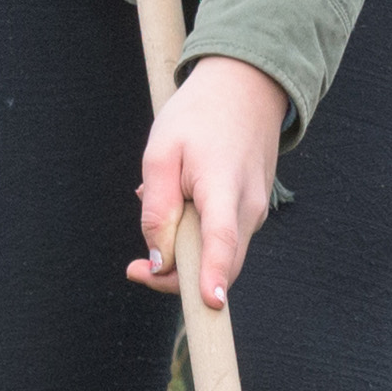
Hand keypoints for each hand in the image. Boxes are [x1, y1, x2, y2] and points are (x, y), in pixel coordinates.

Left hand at [133, 54, 285, 310]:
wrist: (246, 87)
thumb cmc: (197, 117)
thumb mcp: (161, 154)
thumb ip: (157, 209)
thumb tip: (158, 260)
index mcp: (223, 187)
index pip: (221, 240)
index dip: (214, 275)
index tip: (210, 303)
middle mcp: (249, 206)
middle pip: (218, 264)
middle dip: (176, 276)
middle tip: (134, 268)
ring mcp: (257, 211)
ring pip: (219, 253)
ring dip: (184, 247)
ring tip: (160, 197)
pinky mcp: (255, 211)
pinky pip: (222, 237)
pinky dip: (197, 232)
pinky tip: (182, 197)